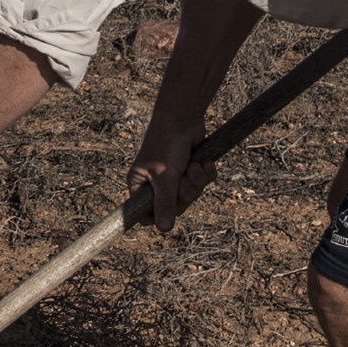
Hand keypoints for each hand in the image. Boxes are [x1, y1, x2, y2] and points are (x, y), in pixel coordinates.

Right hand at [128, 113, 214, 230]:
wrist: (184, 117)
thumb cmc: (167, 143)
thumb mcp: (164, 176)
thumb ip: (165, 202)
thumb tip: (164, 229)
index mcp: (140, 185)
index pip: (145, 214)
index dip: (158, 216)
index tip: (170, 208)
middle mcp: (155, 183)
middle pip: (174, 207)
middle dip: (185, 193)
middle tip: (185, 178)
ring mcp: (174, 177)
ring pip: (190, 196)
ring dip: (197, 182)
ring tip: (194, 166)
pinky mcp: (190, 170)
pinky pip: (202, 184)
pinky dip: (206, 175)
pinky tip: (205, 163)